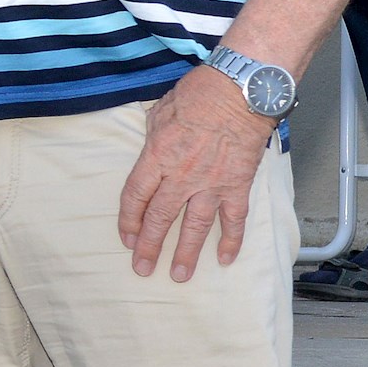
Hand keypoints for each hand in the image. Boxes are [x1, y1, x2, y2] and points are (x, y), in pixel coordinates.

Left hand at [118, 64, 274, 280]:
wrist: (240, 91)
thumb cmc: (198, 94)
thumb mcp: (159, 113)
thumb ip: (152, 139)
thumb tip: (150, 151)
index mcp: (156, 157)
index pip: (135, 197)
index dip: (129, 220)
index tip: (127, 238)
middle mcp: (181, 176)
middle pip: (160, 218)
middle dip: (149, 247)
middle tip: (143, 268)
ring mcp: (211, 184)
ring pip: (195, 226)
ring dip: (186, 253)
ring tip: (179, 275)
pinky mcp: (237, 185)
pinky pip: (234, 219)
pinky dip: (231, 240)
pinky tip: (226, 259)